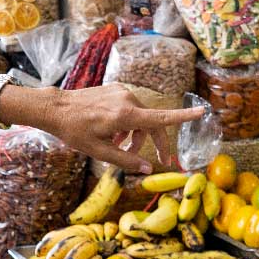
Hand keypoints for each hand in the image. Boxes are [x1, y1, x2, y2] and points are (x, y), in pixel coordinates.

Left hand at [26, 84, 203, 173]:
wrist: (55, 108)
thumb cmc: (75, 131)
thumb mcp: (99, 151)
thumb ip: (126, 160)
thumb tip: (148, 169)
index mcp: (126, 115)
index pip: (161, 117)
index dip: (183, 116)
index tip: (202, 111)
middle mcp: (128, 99)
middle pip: (151, 123)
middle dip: (152, 142)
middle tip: (157, 159)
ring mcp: (122, 92)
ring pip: (140, 117)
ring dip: (136, 134)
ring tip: (119, 146)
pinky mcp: (116, 89)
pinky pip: (129, 109)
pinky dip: (127, 123)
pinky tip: (112, 132)